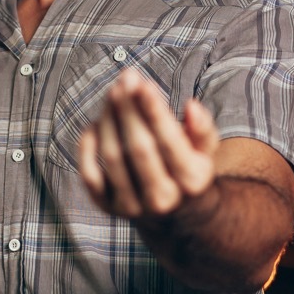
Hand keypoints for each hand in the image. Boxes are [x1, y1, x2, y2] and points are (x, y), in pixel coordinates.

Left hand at [78, 68, 219, 218]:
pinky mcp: (108, 207)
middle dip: (130, 109)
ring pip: (113, 156)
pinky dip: (88, 145)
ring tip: (113, 92)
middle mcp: (162, 200)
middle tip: (125, 78)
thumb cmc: (187, 168)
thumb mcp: (205, 151)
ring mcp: (132, 207)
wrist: (173, 215)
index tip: (144, 84)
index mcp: (191, 183)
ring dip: (109, 119)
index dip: (154, 111)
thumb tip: (191, 106)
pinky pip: (90, 173)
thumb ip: (202, 128)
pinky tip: (97, 122)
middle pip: (139, 147)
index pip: (170, 143)